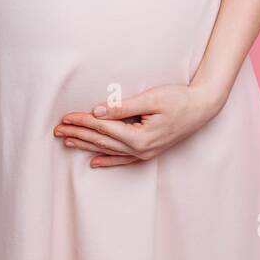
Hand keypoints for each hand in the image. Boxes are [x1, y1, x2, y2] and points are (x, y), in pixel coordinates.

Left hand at [52, 84, 225, 167]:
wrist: (203, 108)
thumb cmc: (179, 99)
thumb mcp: (151, 98)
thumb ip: (123, 106)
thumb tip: (98, 111)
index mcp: (139, 136)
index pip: (103, 127)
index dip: (82, 121)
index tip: (65, 117)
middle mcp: (140, 149)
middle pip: (101, 141)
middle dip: (78, 134)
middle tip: (56, 130)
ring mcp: (145, 153)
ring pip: (108, 150)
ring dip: (86, 145)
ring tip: (66, 142)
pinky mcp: (148, 151)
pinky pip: (122, 159)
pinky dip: (107, 159)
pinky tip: (93, 161)